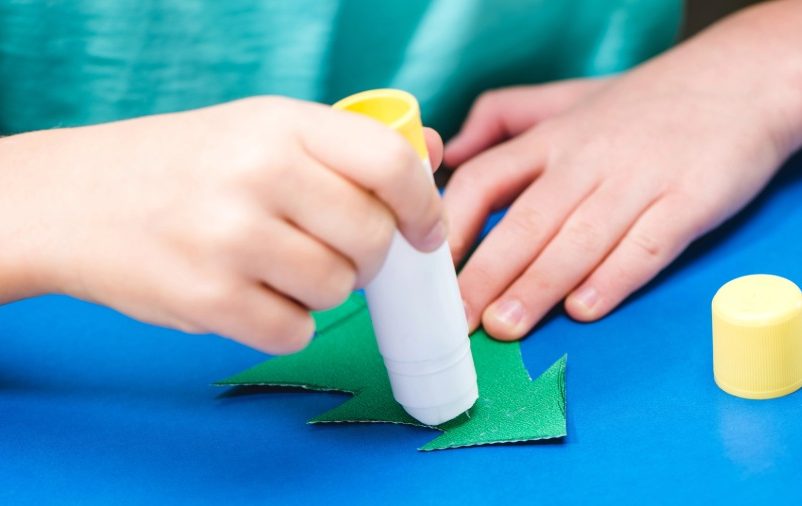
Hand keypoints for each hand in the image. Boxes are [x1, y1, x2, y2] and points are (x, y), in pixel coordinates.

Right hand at [0, 97, 444, 352]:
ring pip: (337, 290)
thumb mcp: (262, 128)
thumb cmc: (185, 166)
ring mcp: (231, 238)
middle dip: (368, 256)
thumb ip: (347, 142)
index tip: (424, 230)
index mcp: (282, 124)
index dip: (424, 204)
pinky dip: (286, 324)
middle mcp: (259, 173)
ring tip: (280, 267)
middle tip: (337, 250)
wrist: (77, 198)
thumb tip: (431, 151)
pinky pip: (295, 332)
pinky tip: (254, 296)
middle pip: (372, 238)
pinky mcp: (208, 299)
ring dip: (323, 290)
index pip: (391, 162)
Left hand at [444, 7, 801, 339]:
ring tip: (506, 325)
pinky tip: (584, 309)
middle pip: (525, 222)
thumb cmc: (643, 102)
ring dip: (538, 286)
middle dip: (487, 274)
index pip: (485, 180)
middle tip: (460, 319)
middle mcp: (587, 160)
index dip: (454, 226)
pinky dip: (614, 278)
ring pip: (578, 240)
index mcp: (551, 139)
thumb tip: (453, 149)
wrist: (740, 81)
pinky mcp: (689, 200)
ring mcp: (638, 180)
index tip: (432, 270)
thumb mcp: (567, 97)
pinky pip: (646, 245)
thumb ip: (503, 115)